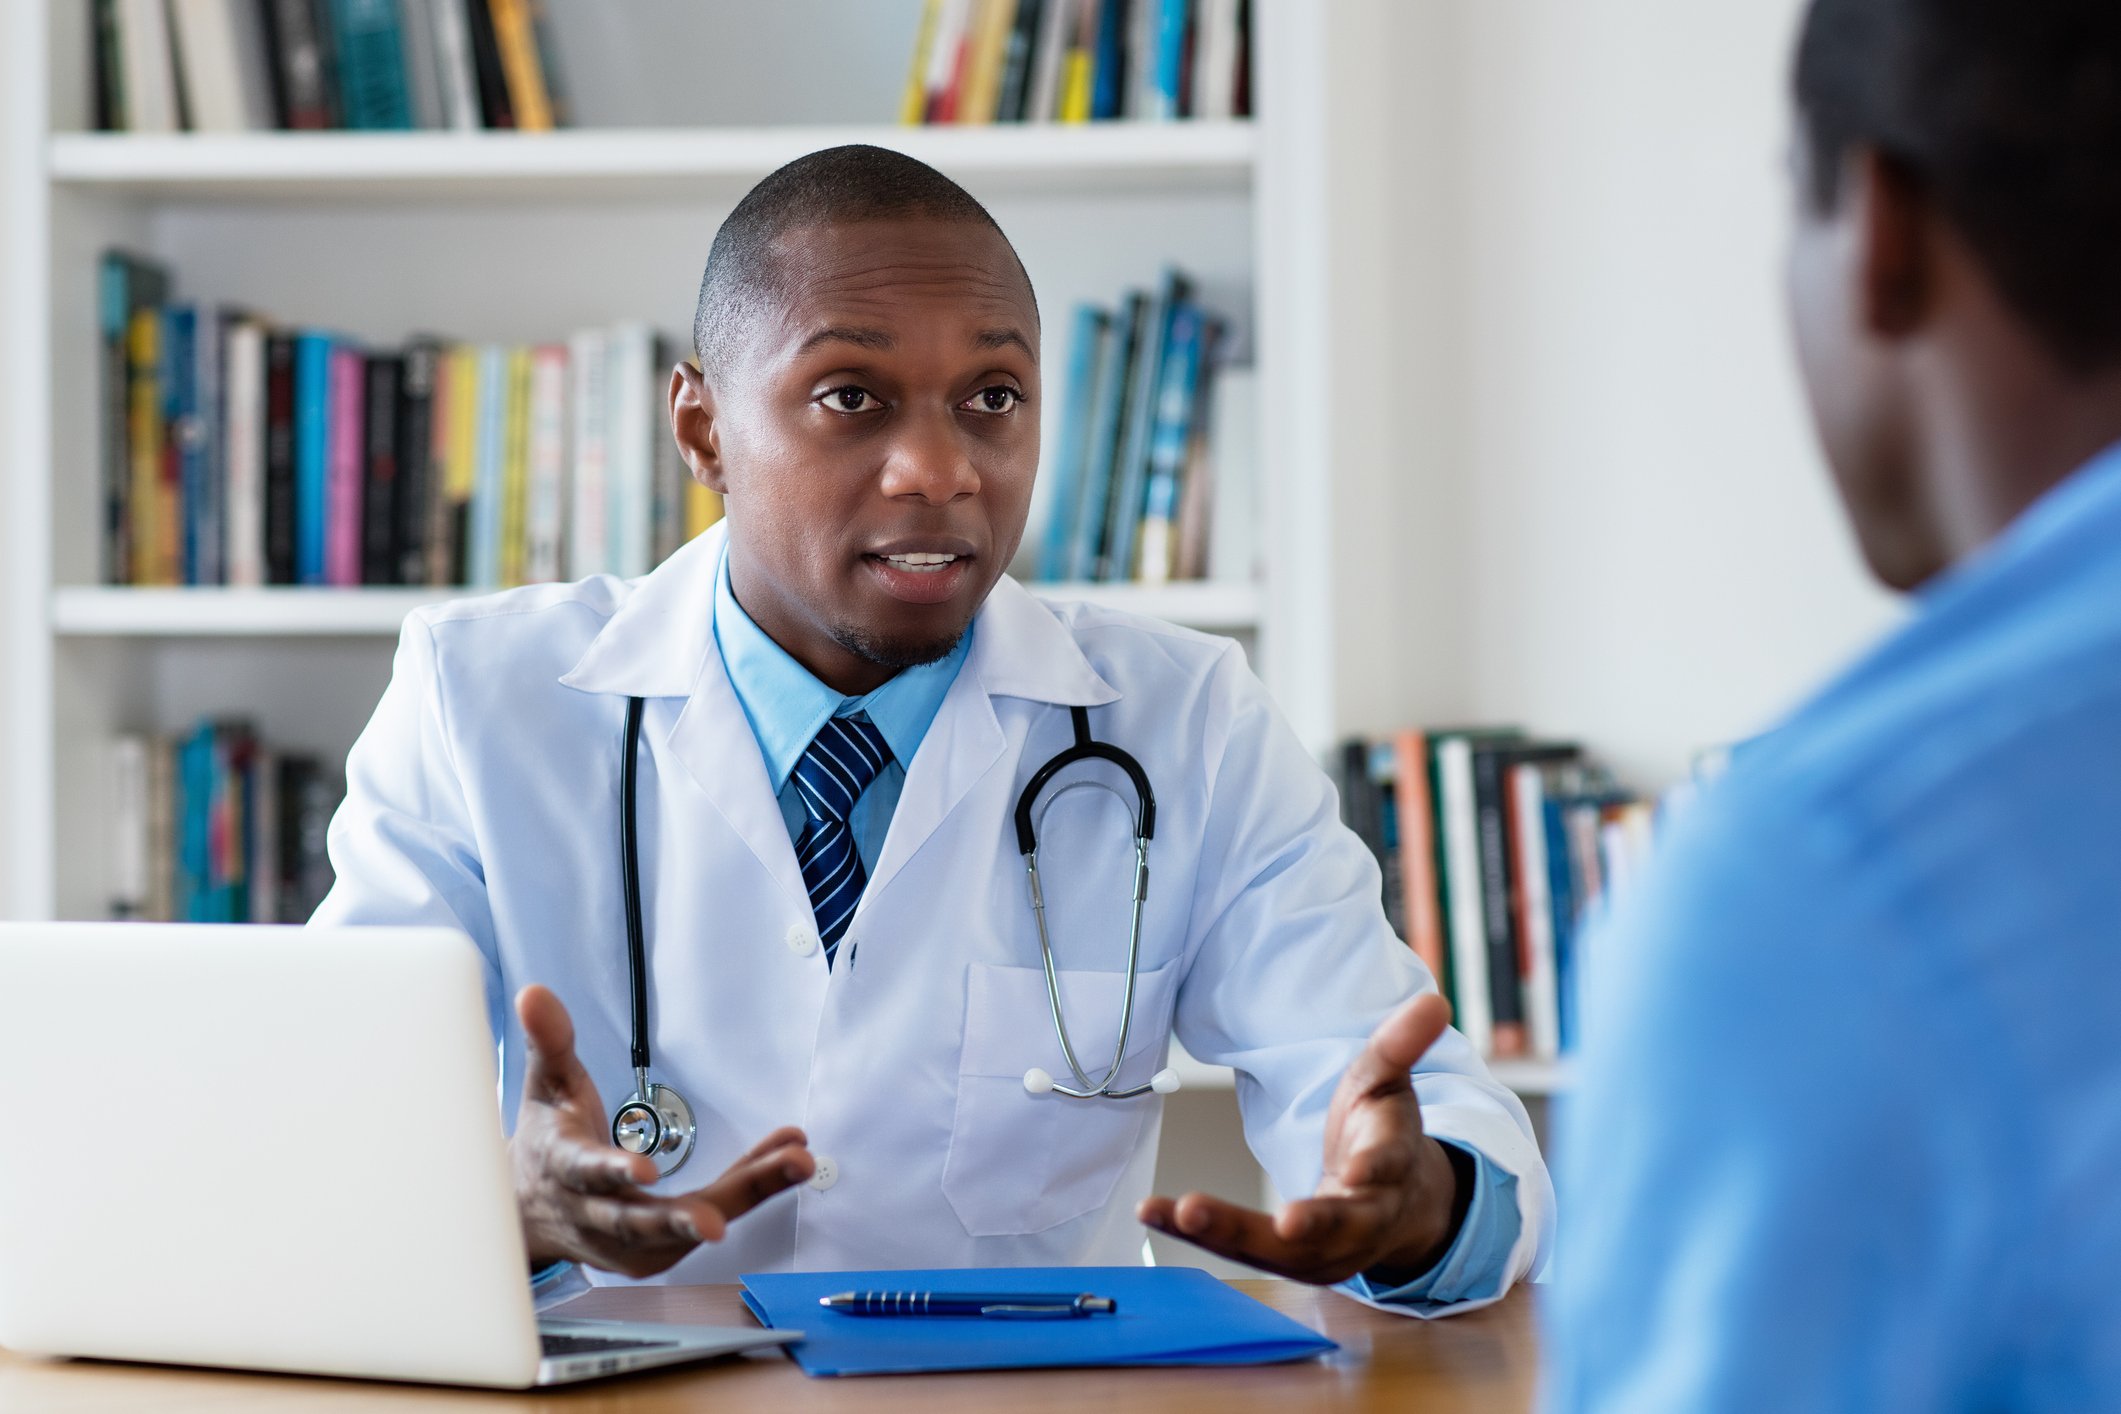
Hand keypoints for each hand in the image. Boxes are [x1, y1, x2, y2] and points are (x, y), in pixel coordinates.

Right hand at [510, 984, 813, 1277]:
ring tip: (796, 1162)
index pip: (587, 1173)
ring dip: (748, 1194)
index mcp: (565, 1170)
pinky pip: (712, 1212)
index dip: (616, 1173)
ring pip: (690, 1222)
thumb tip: (535, 994)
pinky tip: (787, 1157)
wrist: (531, 1211)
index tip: (647, 1172)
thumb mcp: (547, 1086)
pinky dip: (752, 1188)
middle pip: (644, 1219)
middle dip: (687, 1220)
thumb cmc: (547, 1142)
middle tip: (721, 1223)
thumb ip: (550, 1042)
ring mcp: (629, 1242)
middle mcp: (596, 1216)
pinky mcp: (659, 1250)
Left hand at [1137, 993, 1461, 1285]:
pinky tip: (1152, 1211)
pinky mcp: (1283, 1256)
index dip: (1373, 1171)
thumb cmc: (1382, 1135)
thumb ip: (1402, 1045)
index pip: (1386, 1169)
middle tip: (1277, 1221)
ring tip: (1180, 1211)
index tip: (1356, 1173)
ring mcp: (1322, 1248)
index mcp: (1390, 1169)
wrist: (1393, 1205)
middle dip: (1302, 1226)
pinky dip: (1196, 1233)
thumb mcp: (1389, 1082)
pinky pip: (1239, 1248)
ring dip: (1227, 1232)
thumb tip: (1434, 1002)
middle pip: (1331, 1228)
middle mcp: (1360, 1220)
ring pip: (1277, 1249)